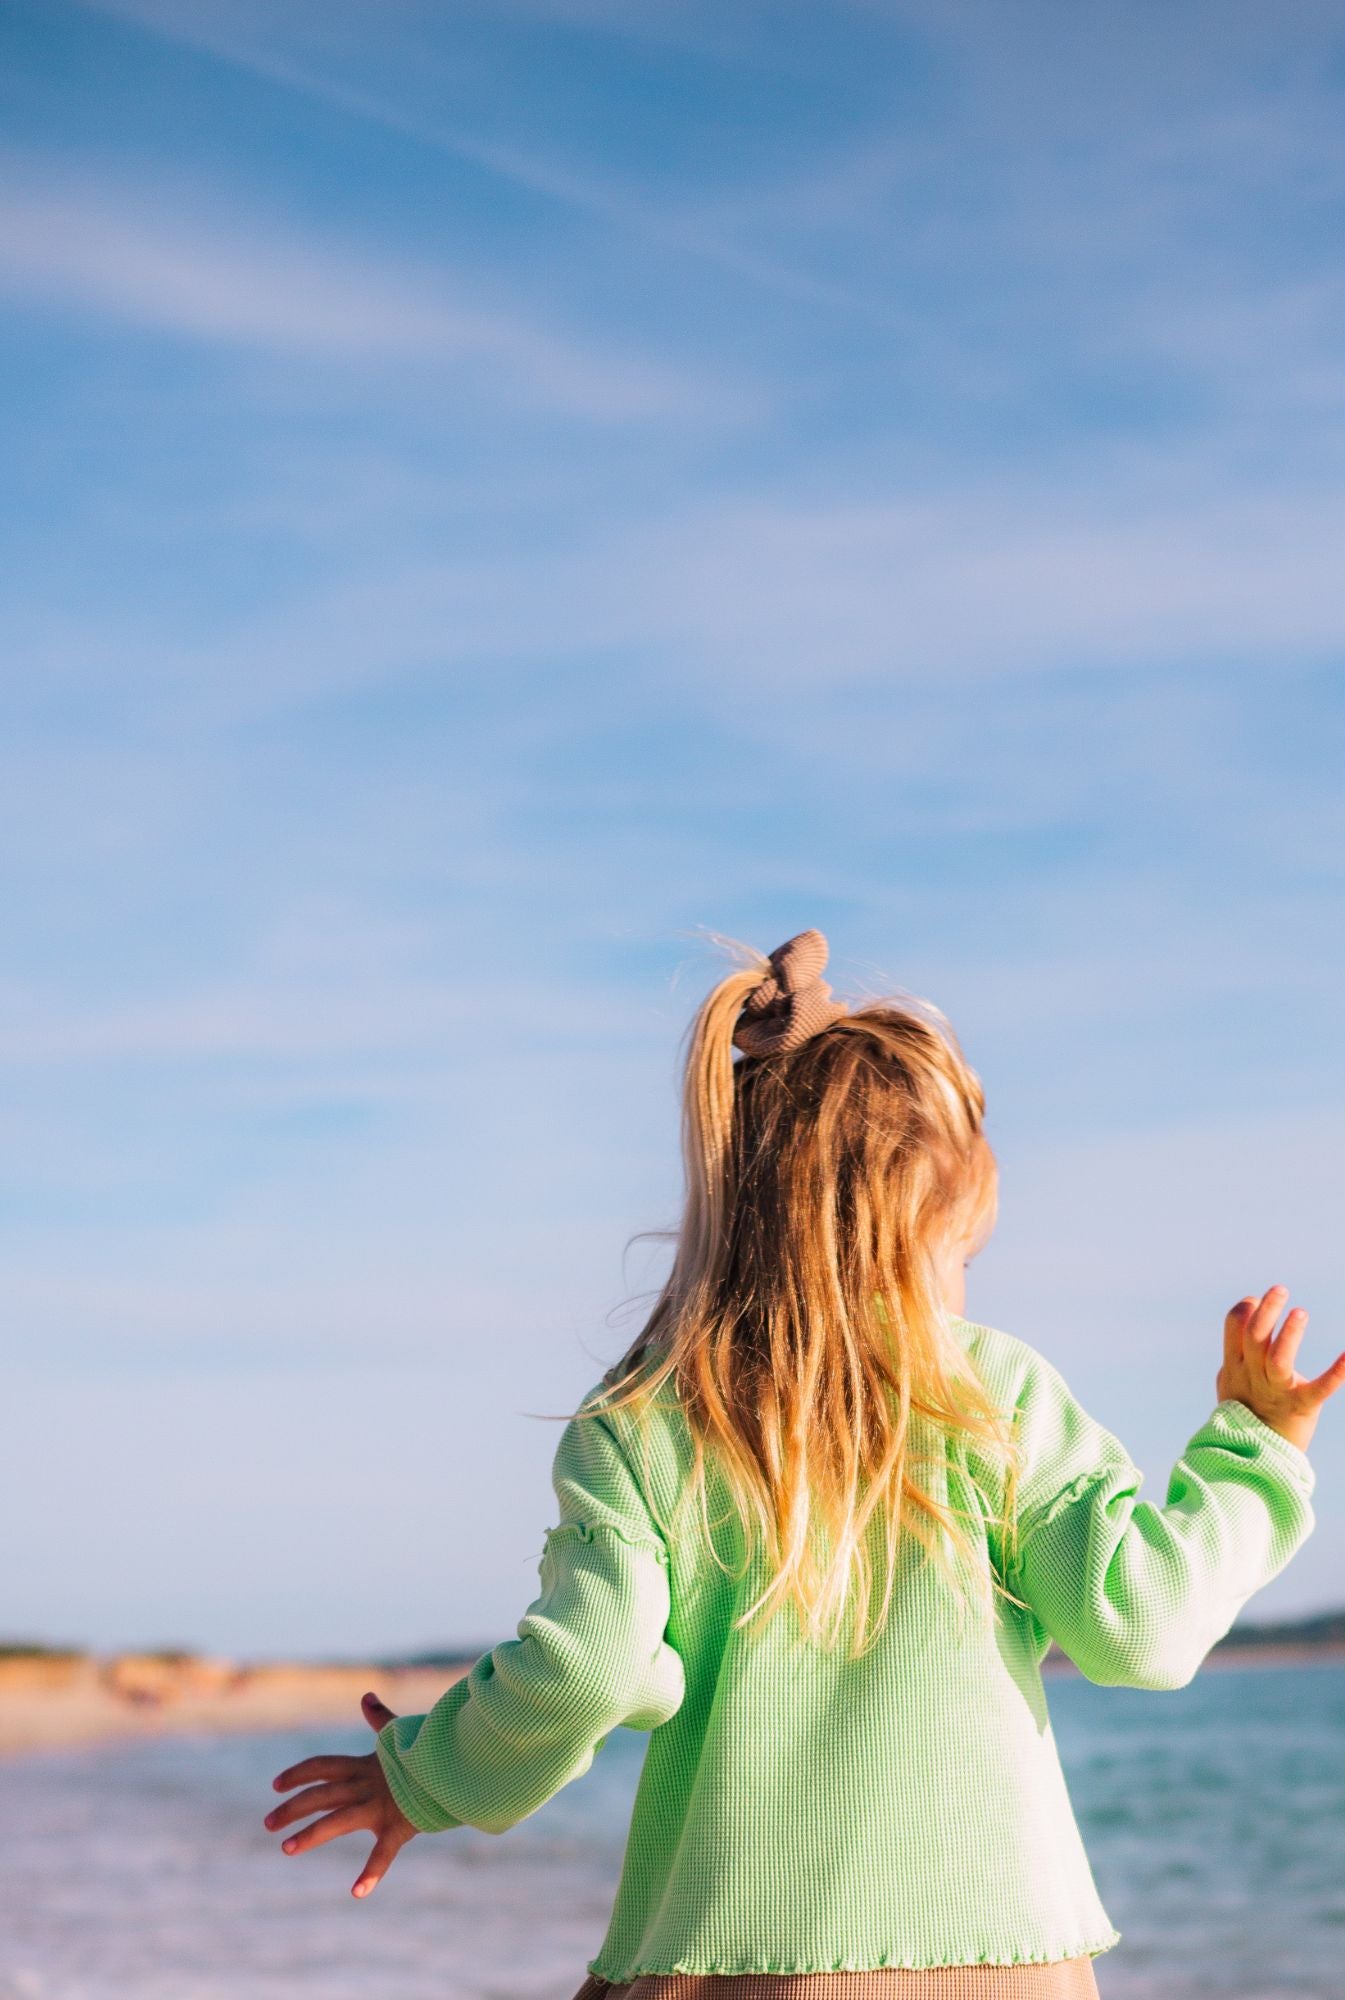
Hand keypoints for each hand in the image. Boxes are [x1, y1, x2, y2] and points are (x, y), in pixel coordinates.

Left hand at [265, 1691, 418, 1897]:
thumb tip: (366, 1696)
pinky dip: (371, 1873)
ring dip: (311, 1834)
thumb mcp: (400, 1735)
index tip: (276, 1785)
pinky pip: (383, 1854)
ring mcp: (380, 1807)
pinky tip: (356, 1892)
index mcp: (365, 1766)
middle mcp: (366, 1786)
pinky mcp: (399, 1827)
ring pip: (338, 1820)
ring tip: (287, 1848)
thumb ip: (380, 1720)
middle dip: (292, 1807)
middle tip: (267, 1824)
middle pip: (322, 1794)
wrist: (455, 1765)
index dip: (299, 1773)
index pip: (323, 1766)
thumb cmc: (425, 1753)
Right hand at [1218, 1287, 1344, 1452]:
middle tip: (1281, 1290)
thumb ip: (1237, 1349)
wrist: (1256, 1457)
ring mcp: (1276, 1393)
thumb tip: (1246, 1311)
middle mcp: (1252, 1376)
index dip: (1247, 1309)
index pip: (1235, 1326)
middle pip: (1254, 1337)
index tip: (1260, 1301)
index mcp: (1235, 1366)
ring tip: (1300, 1313)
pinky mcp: (1301, 1408)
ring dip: (1288, 1335)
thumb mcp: (1232, 1380)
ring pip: (1277, 1359)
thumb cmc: (1246, 1413)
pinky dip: (1337, 1373)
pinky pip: (1319, 1390)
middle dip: (1267, 1311)